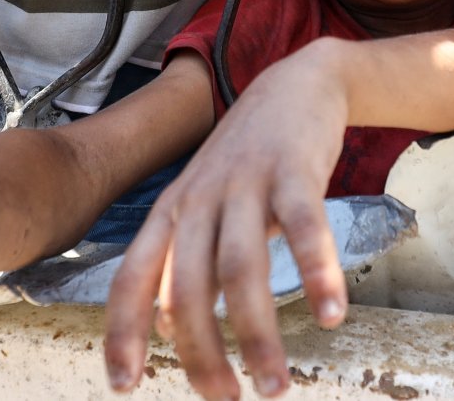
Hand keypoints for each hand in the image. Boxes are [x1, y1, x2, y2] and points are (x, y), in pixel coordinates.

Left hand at [104, 51, 349, 400]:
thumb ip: (180, 263)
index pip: (131, 278)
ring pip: (241, 268)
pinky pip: (304, 229)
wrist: (295, 84)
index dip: (122, 333)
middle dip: (202, 352)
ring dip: (257, 333)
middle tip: (225, 398)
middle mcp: (199, 200)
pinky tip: (331, 315)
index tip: (123, 386)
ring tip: (275, 384)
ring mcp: (245, 183)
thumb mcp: (201, 204)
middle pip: (187, 286)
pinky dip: (317, 274)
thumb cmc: (246, 156)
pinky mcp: (293, 171)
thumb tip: (164, 328)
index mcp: (171, 212)